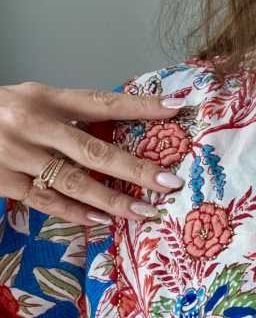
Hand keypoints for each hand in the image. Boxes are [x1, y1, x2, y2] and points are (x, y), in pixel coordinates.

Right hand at [0, 81, 188, 225]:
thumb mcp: (31, 101)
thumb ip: (69, 115)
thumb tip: (121, 128)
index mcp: (44, 97)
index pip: (102, 102)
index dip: (140, 106)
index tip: (176, 108)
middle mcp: (31, 123)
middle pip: (93, 149)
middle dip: (134, 168)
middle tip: (168, 183)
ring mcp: (16, 155)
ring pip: (73, 182)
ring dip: (112, 199)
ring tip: (143, 212)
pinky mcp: (2, 181)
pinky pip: (46, 201)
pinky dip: (76, 213)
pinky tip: (102, 220)